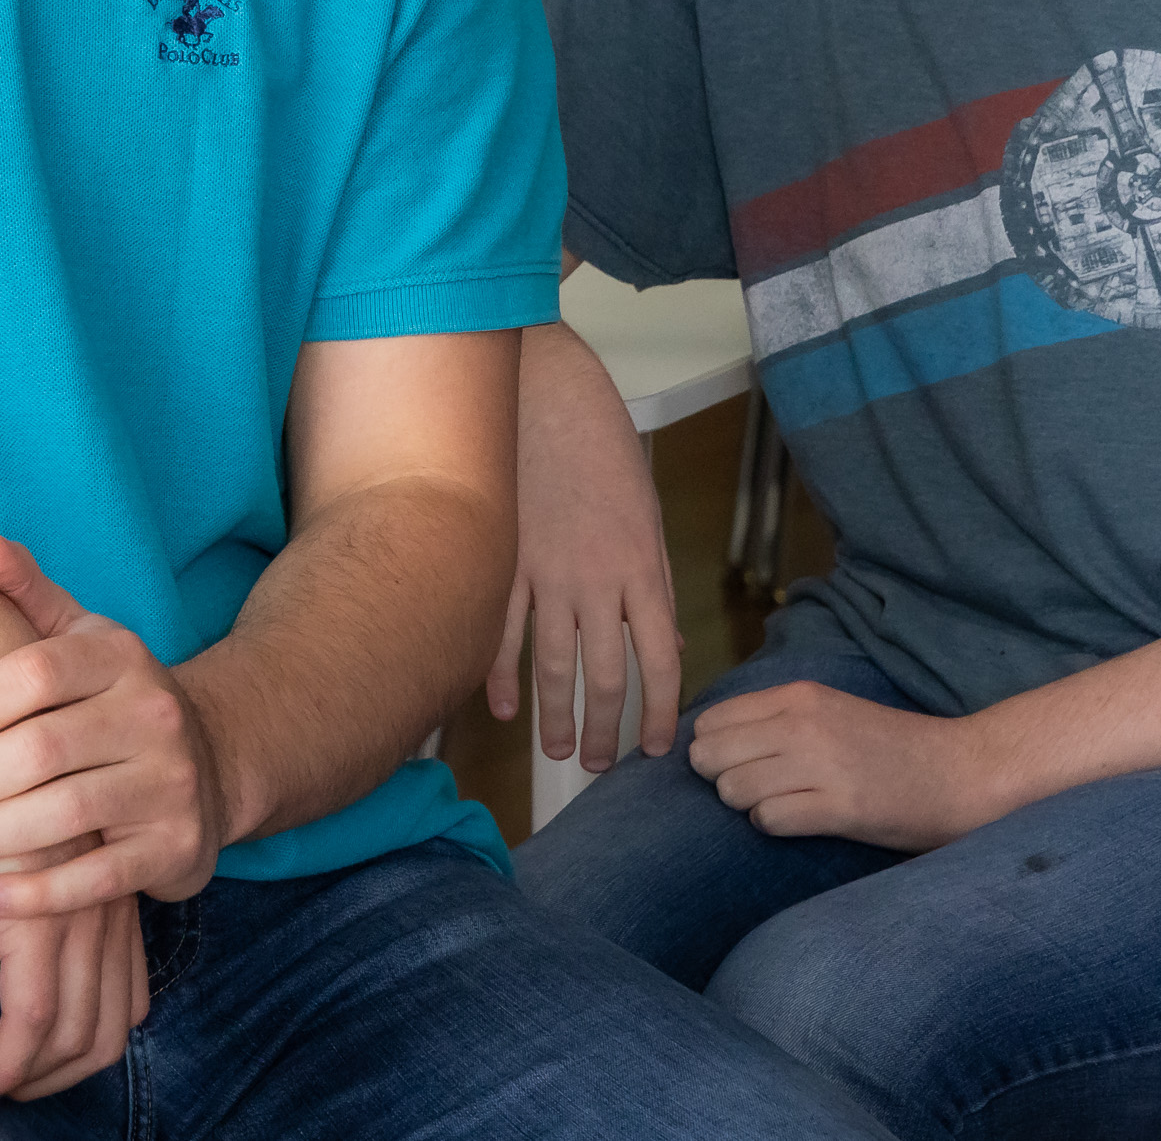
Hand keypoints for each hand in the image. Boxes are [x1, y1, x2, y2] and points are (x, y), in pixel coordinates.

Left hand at [0, 529, 234, 916]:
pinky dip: (35, 893)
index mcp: (119, 655)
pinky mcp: (177, 846)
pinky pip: (97, 878)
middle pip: (40, 752)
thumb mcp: (75, 636)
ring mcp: (172, 782)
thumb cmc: (109, 698)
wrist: (210, 760)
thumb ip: (23, 590)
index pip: (32, 674)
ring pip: (64, 817)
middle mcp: (155, 712)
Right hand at [0, 836, 146, 1108]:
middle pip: (102, 1036)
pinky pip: (27, 1019)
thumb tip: (6, 940)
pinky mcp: (37, 919)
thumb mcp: (22, 835)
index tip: (20, 1063)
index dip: (75, 1051)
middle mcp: (108, 914)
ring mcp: (80, 917)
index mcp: (112, 897)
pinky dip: (0, 1060)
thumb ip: (36, 884)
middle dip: (48, 1080)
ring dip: (17, 1076)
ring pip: (69, 1039)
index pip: (122, 1007)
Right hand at [487, 334, 681, 769]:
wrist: (545, 394)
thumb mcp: (645, 513)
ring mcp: (546, 573)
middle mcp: (596, 580)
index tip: (656, 747)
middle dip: (603, 729)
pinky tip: (504, 707)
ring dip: (555, 716)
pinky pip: (503, 631)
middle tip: (596, 765)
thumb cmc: (601, 446)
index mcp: (643, 568)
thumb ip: (650, 581)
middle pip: (604, 676)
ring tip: (555, 751)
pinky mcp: (504, 559)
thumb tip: (656, 638)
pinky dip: (500, 675)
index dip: (660, 712)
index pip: (660, 661)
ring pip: (553, 664)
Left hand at [684, 678, 1005, 851]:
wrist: (962, 772)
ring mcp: (822, 764)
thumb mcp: (828, 712)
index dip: (712, 749)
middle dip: (720, 779)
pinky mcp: (841, 807)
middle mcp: (803, 724)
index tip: (734, 764)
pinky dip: (773, 826)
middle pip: (709, 755)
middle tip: (753, 791)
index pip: (709, 720)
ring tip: (779, 806)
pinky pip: (768, 820)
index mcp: (798, 696)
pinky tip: (798, 822)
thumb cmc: (891, 748)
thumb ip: (774, 719)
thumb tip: (706, 742)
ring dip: (746, 806)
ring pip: (732, 789)